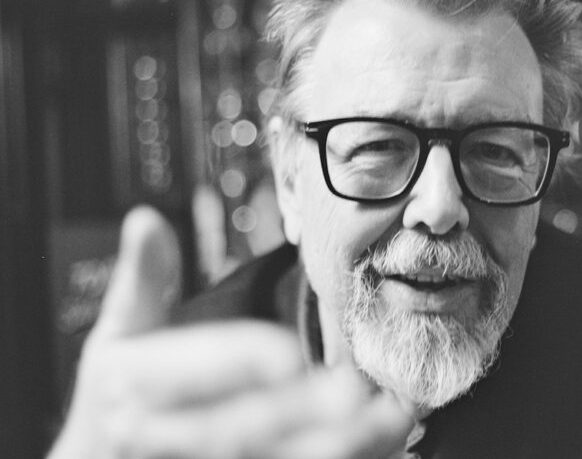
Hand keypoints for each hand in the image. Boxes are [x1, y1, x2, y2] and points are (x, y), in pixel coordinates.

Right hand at [48, 207, 412, 458]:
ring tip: (388, 419)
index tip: (287, 353)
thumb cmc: (119, 400)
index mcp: (134, 385)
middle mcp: (163, 436)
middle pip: (234, 430)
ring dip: (334, 445)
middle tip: (352, 390)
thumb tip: (145, 219)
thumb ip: (143, 282)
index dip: (235, 363)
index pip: (182, 373)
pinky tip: (386, 442)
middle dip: (295, 413)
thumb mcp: (118, 337)